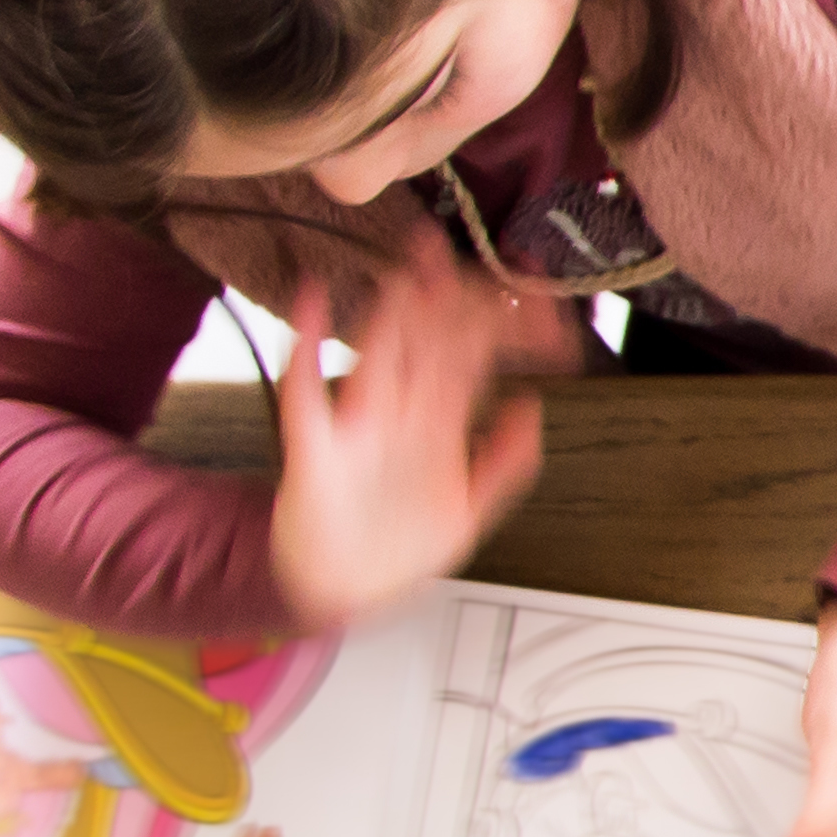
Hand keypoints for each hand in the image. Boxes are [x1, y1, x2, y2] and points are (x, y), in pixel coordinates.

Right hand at [269, 225, 555, 628]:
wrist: (342, 591)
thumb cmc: (400, 546)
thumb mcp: (469, 511)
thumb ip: (504, 464)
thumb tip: (532, 407)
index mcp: (440, 424)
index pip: (472, 358)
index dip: (498, 324)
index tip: (521, 290)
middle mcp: (400, 414)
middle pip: (426, 342)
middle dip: (443, 297)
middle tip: (450, 245)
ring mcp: (357, 426)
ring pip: (377, 353)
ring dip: (392, 311)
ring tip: (407, 267)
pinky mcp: (313, 447)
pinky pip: (304, 390)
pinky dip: (305, 343)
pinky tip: (312, 299)